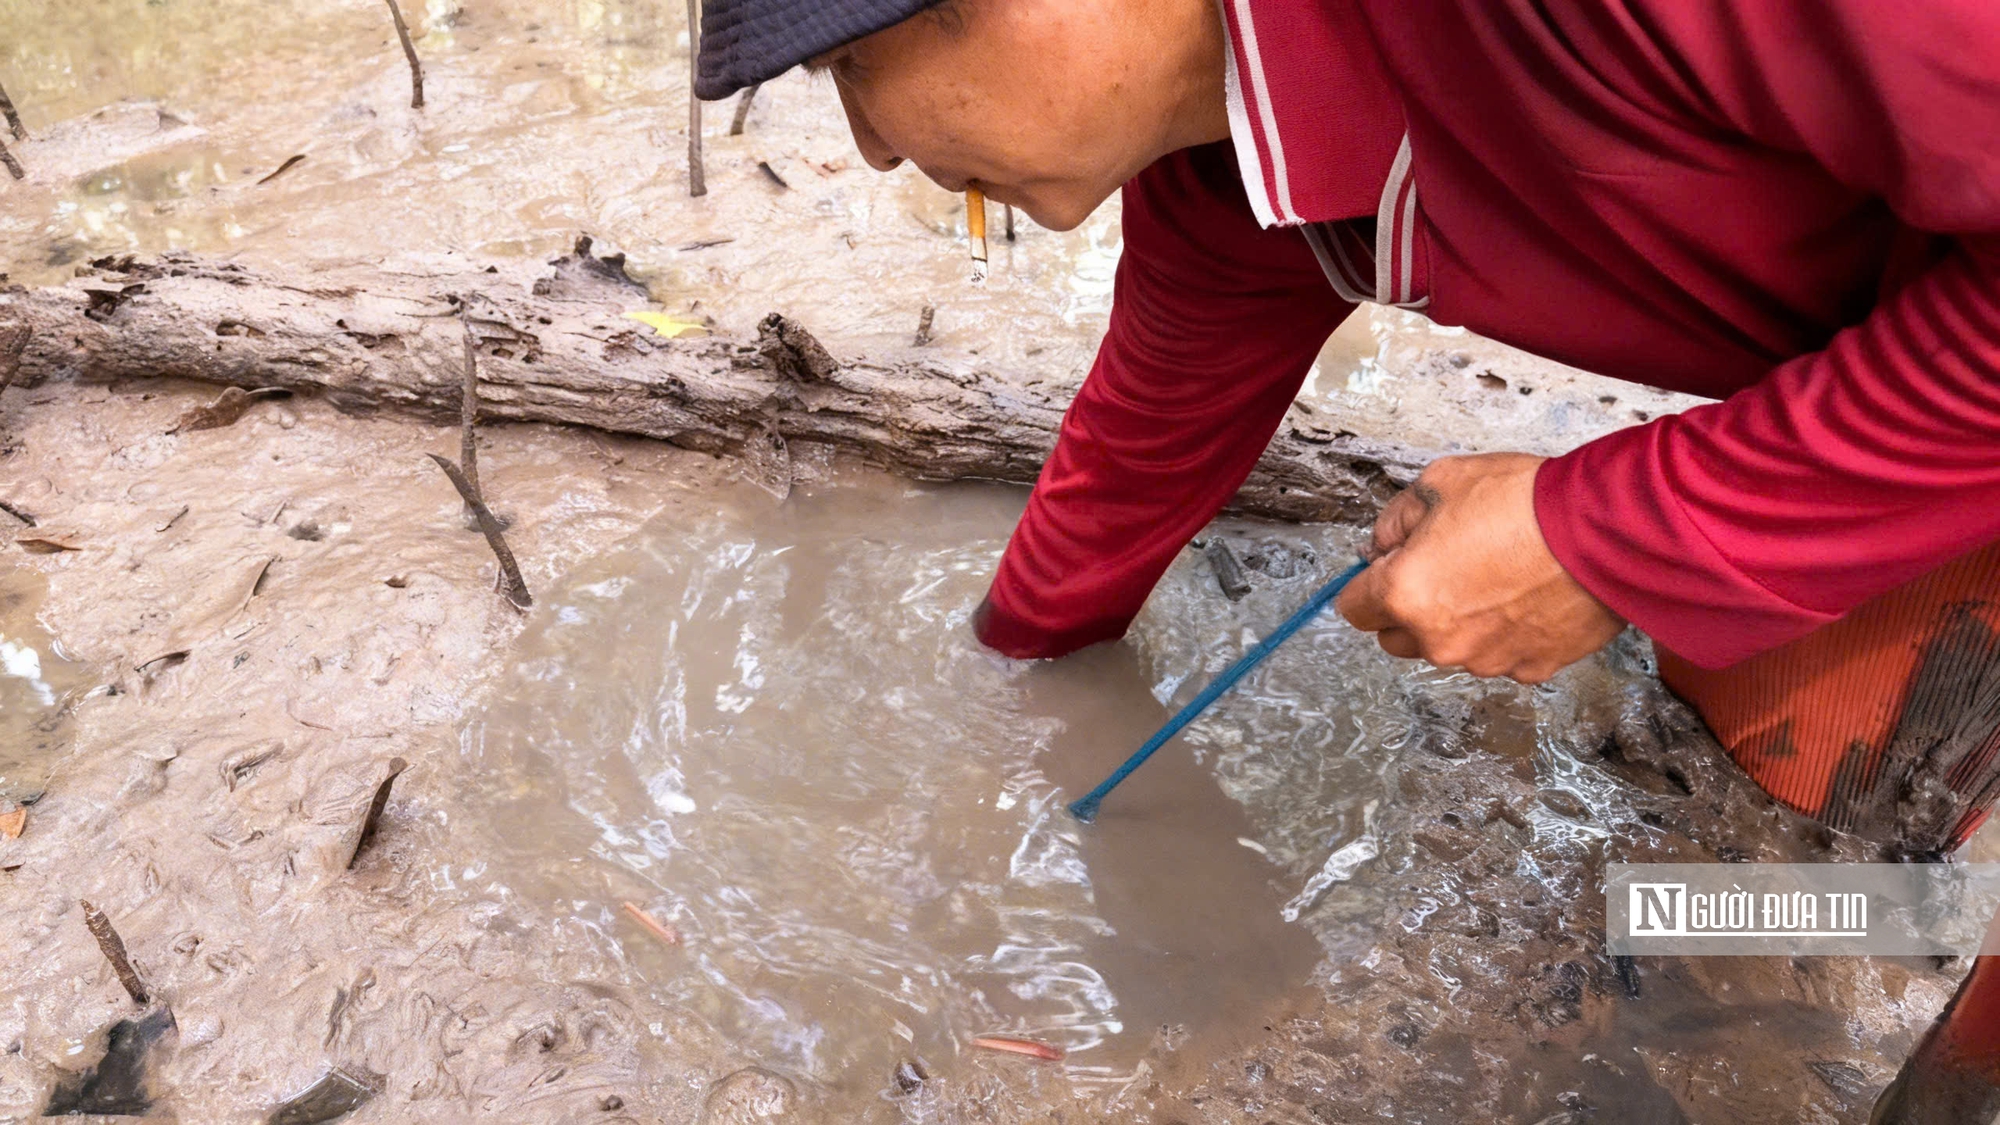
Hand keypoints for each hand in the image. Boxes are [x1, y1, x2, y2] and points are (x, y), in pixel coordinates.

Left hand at [1334, 453, 1624, 682]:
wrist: (1606, 529)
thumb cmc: (1526, 502)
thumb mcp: (1440, 482)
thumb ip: (1394, 521)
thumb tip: (1378, 546)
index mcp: (1405, 594)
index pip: (1352, 608)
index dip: (1367, 582)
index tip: (1389, 565)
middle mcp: (1439, 640)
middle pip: (1396, 637)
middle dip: (1407, 607)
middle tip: (1443, 566)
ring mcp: (1486, 660)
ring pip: (1449, 649)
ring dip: (1458, 622)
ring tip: (1496, 574)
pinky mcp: (1530, 668)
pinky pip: (1500, 655)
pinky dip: (1505, 633)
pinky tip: (1527, 594)